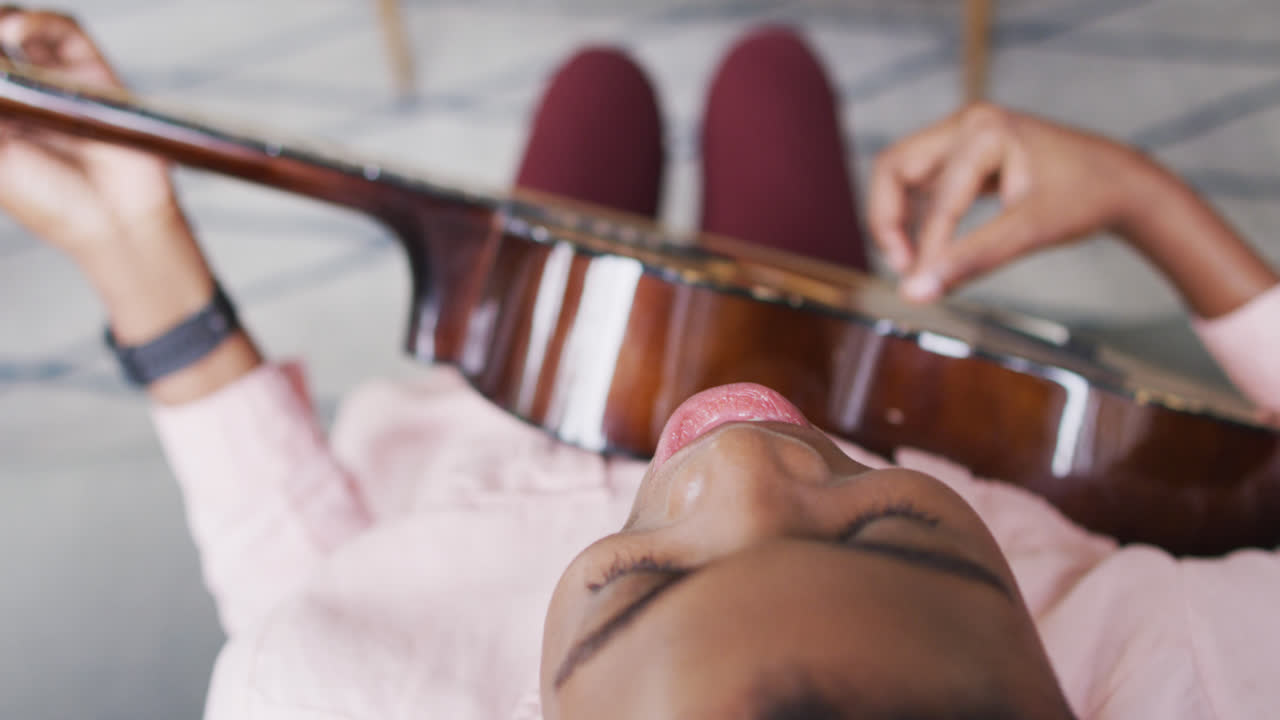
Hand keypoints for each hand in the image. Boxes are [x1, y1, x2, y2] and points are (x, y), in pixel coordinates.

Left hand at [0, 8, 179, 261]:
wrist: (113, 221)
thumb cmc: (52, 203)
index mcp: (2, 117)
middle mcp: (26, 95)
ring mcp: (60, 83)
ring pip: (24, 28)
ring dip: (3, 23)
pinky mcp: (94, 74)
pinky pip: (65, 31)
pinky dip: (38, 22)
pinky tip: (16, 32)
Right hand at [869, 103, 1153, 301]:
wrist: (1118, 181)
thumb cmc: (1083, 199)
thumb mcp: (1029, 232)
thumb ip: (971, 261)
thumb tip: (915, 292)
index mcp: (985, 131)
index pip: (936, 199)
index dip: (925, 249)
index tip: (921, 288)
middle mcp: (968, 123)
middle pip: (894, 169)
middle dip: (888, 221)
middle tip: (903, 267)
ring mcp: (964, 134)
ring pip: (902, 173)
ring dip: (898, 217)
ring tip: (915, 260)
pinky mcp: (965, 151)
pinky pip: (922, 180)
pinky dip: (919, 213)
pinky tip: (935, 244)